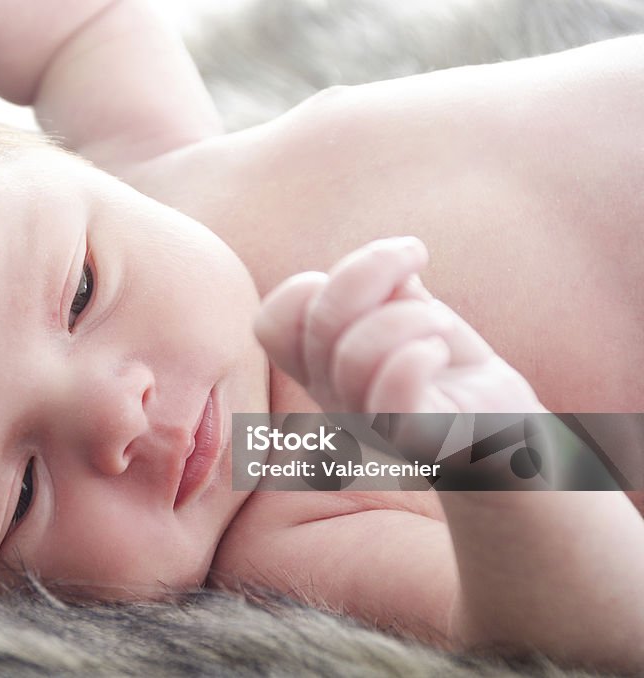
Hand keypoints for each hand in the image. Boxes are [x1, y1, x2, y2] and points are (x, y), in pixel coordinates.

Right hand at [254, 236, 544, 414]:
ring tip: (439, 322)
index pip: (272, 325)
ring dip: (405, 317)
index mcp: (321, 366)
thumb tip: (385, 267)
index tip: (362, 272)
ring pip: (352, 356)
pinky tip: (439, 351)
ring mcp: (370, 423)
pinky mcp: (415, 441)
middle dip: (368, 268)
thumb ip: (390, 287)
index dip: (305, 286)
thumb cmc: (451, 369)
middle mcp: (334, 397)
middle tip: (415, 256)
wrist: (501, 431)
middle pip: (317, 323)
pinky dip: (416, 357)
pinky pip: (391, 401)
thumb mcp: (414, 312)